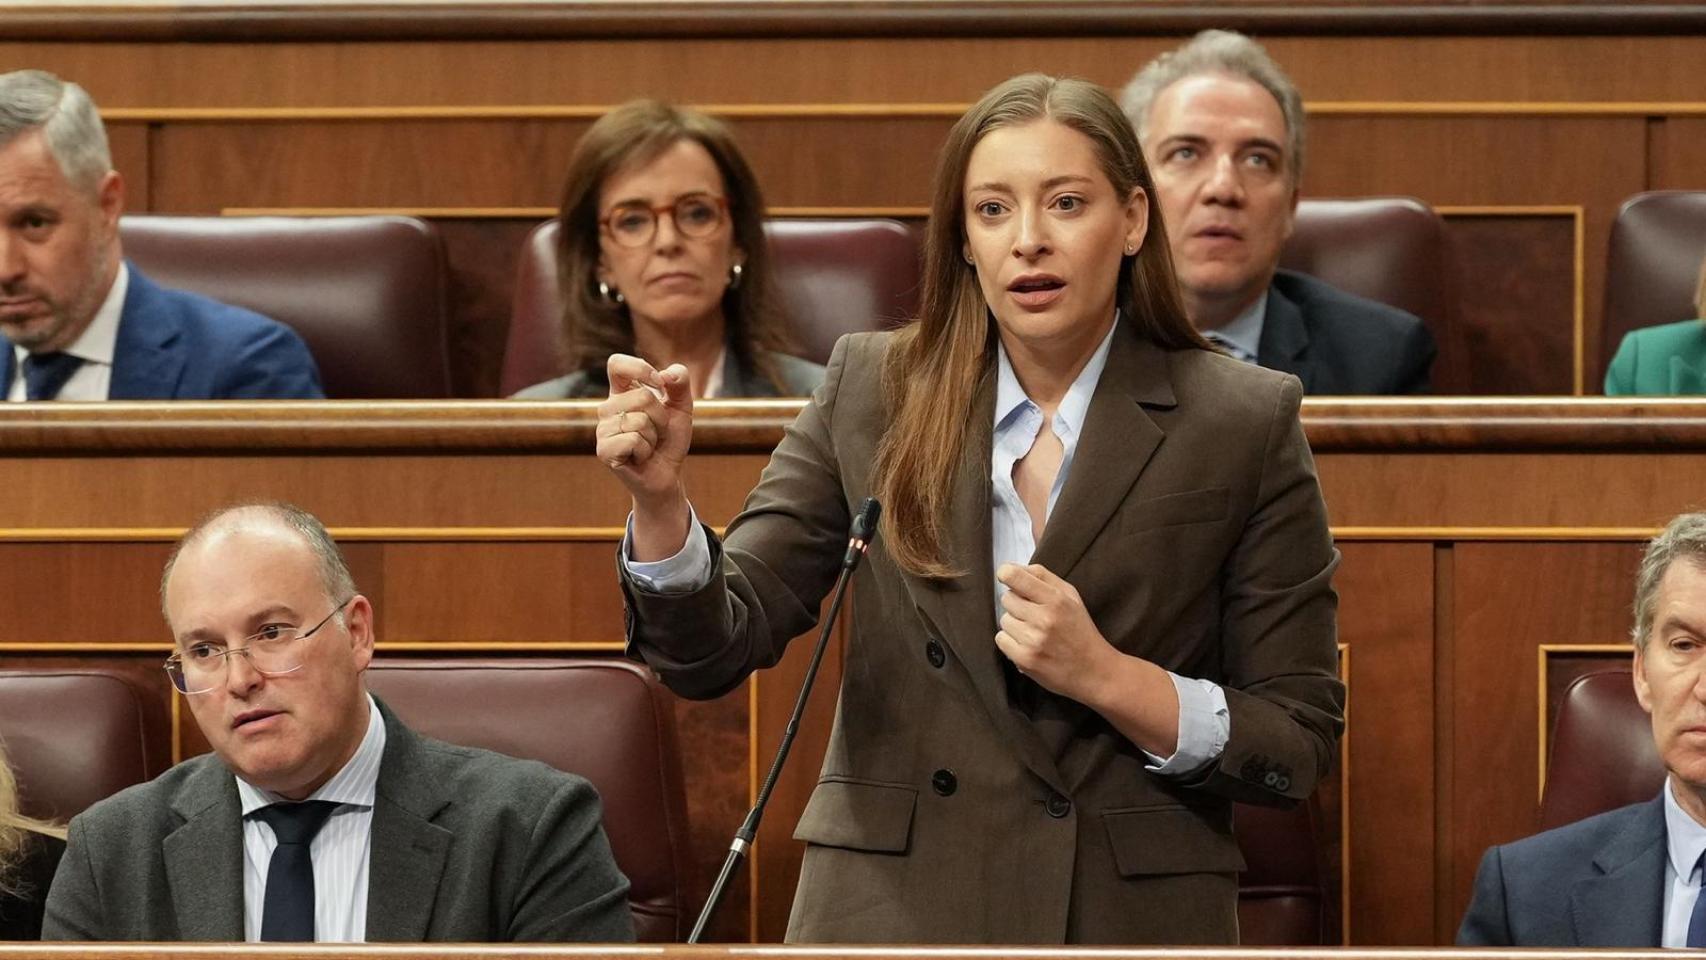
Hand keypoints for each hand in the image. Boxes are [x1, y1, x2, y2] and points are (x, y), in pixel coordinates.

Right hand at [596, 354, 692, 507]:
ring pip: (639, 420)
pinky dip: (645, 450)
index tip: (659, 383)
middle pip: (642, 396)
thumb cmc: (670, 439)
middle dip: (661, 416)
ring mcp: (603, 430)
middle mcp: (608, 408)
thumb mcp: (682, 406)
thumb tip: (665, 374)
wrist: (668, 474)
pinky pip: (633, 440)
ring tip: (648, 445)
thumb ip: (680, 382)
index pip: (617, 364)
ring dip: (654, 436)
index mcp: (622, 392)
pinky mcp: (604, 451)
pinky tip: (640, 456)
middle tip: (657, 432)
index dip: (640, 368)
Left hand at [994, 562, 1117, 702]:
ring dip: (1014, 625)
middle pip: (1007, 598)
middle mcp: (1044, 618)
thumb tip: (1009, 568)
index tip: (1007, 578)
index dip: (1006, 574)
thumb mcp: (1071, 596)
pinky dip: (1011, 642)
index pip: (1014, 576)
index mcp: (1057, 599)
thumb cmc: (1080, 629)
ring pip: (1004, 620)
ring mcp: (1033, 640)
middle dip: (1017, 604)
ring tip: (1033, 632)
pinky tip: (1028, 645)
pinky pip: (1001, 640)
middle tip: (1033, 615)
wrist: (1094, 671)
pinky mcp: (1025, 660)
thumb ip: (1042, 577)